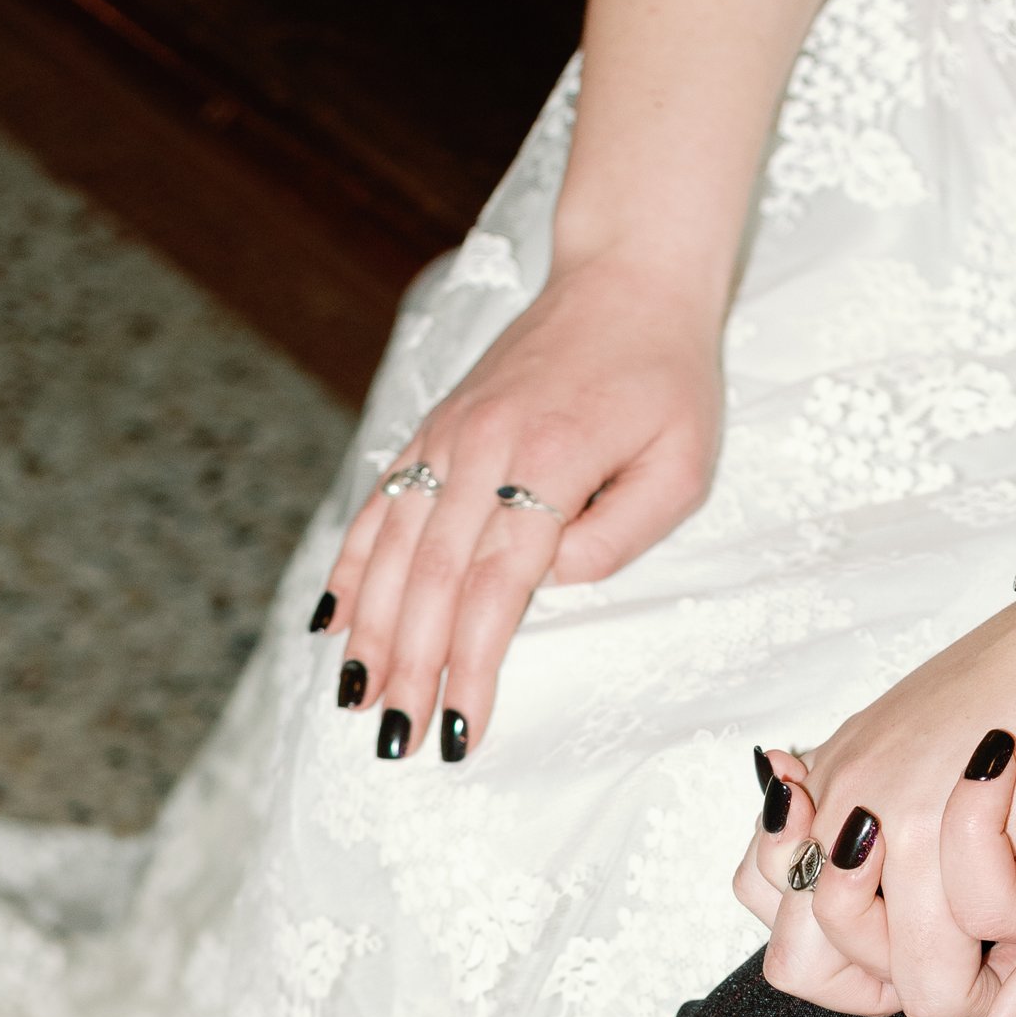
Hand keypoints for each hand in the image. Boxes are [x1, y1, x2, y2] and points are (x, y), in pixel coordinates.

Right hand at [318, 253, 720, 759]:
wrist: (625, 276)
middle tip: (397, 739)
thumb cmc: (667, 378)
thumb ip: (621, 534)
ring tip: (353, 698)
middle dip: (410, 669)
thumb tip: (551, 586)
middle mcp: (482, 447)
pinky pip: (380, 505)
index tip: (462, 729)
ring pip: (393, 547)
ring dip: (370, 631)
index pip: (498, 586)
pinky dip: (352, 564)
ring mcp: (447, 435)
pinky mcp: (433, 428)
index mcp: (550, 461)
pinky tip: (332, 621)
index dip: (473, 663)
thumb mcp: (683, 464)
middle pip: (432, 579)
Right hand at [733, 590, 1015, 1016]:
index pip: (921, 992)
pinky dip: (798, 864)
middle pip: (812, 965)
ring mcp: (836, 773)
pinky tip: (860, 854)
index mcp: (921, 842)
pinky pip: (770, 838)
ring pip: (772, 903)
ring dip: (836, 926)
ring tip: (913, 905)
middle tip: (970, 935)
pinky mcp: (835, 748)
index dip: (982, 994)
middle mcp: (856, 806)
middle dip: (897, 968)